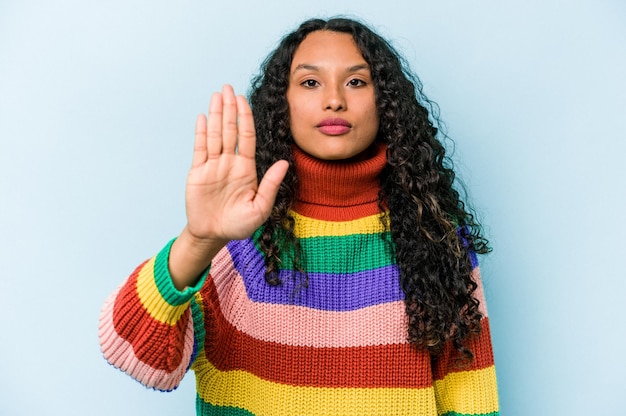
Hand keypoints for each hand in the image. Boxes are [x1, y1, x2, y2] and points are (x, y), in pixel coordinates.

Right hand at [186, 84, 288, 241]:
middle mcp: (229, 163)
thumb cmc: (239, 224)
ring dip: (216, 115)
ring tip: (217, 95)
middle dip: (230, 108)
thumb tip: (284, 163)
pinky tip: (203, 118)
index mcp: (246, 168)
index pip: (246, 137)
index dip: (245, 118)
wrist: (214, 235)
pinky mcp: (198, 173)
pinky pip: (200, 149)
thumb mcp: (260, 207)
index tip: (244, 100)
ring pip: (215, 135)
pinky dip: (201, 133)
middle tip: (228, 87)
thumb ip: (270, 184)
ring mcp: (213, 166)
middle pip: (230, 130)